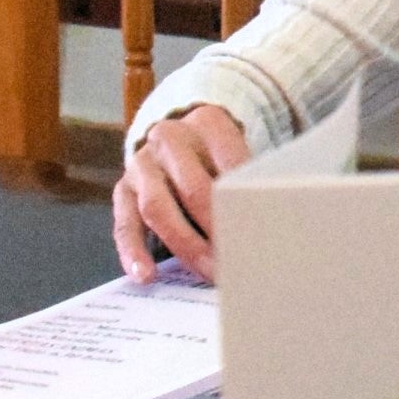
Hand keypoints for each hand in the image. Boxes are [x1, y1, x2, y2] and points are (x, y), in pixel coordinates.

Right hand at [113, 105, 252, 283]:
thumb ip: (251, 182)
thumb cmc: (220, 158)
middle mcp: (169, 138)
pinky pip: (125, 223)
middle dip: (217, 231)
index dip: (245, 206)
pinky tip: (146, 274)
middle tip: (238, 262)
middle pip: (193, 189)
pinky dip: (134, 252)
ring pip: (157, 208)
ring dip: (185, 245)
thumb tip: (275, 227)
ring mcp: (141, 163)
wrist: (180, 139)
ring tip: (208, 271)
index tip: (262, 237)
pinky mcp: (123, 189)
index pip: (231, 166)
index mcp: (208, 124)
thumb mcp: (239, 155)